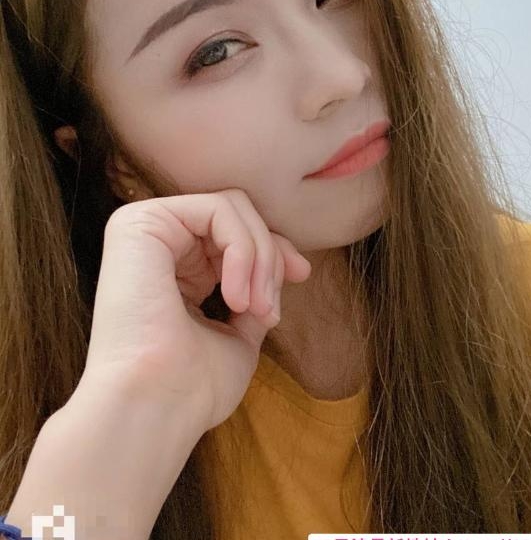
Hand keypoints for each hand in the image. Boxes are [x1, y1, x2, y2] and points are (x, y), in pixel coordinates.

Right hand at [75, 188, 310, 435]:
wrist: (156, 409)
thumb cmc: (192, 387)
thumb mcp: (236, 335)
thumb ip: (252, 298)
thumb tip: (283, 273)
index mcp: (172, 266)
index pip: (233, 233)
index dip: (273, 250)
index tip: (301, 276)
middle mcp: (155, 242)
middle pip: (237, 216)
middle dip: (270, 255)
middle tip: (271, 308)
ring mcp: (144, 228)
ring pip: (232, 208)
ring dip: (260, 256)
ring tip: (258, 308)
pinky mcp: (141, 222)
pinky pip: (217, 210)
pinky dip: (243, 249)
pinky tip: (238, 297)